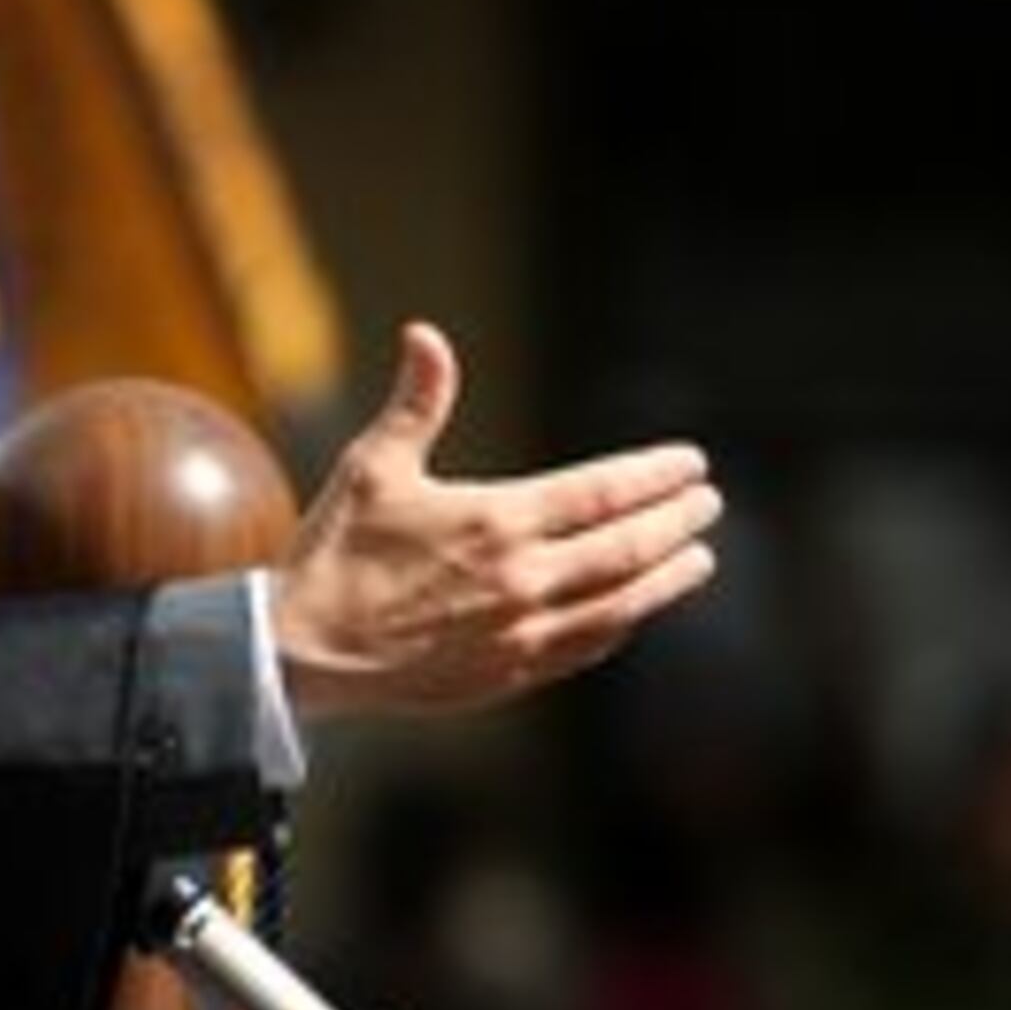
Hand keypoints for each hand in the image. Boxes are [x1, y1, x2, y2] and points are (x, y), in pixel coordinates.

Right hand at [268, 321, 719, 720]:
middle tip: (708, 506)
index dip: (656, 477)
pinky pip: (584, 650)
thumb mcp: (372, 466)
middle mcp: (522, 581)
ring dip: (666, 581)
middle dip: (676, 524)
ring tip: (699, 561)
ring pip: (619, 606)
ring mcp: (520, 635)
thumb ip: (416, 401)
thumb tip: (425, 334)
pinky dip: (620, 627)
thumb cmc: (335, 552)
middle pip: (627, 550)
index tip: (692, 464)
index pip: (603, 493)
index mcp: (497, 522)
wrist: (302, 652)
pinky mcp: (507, 675)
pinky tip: (634, 614)